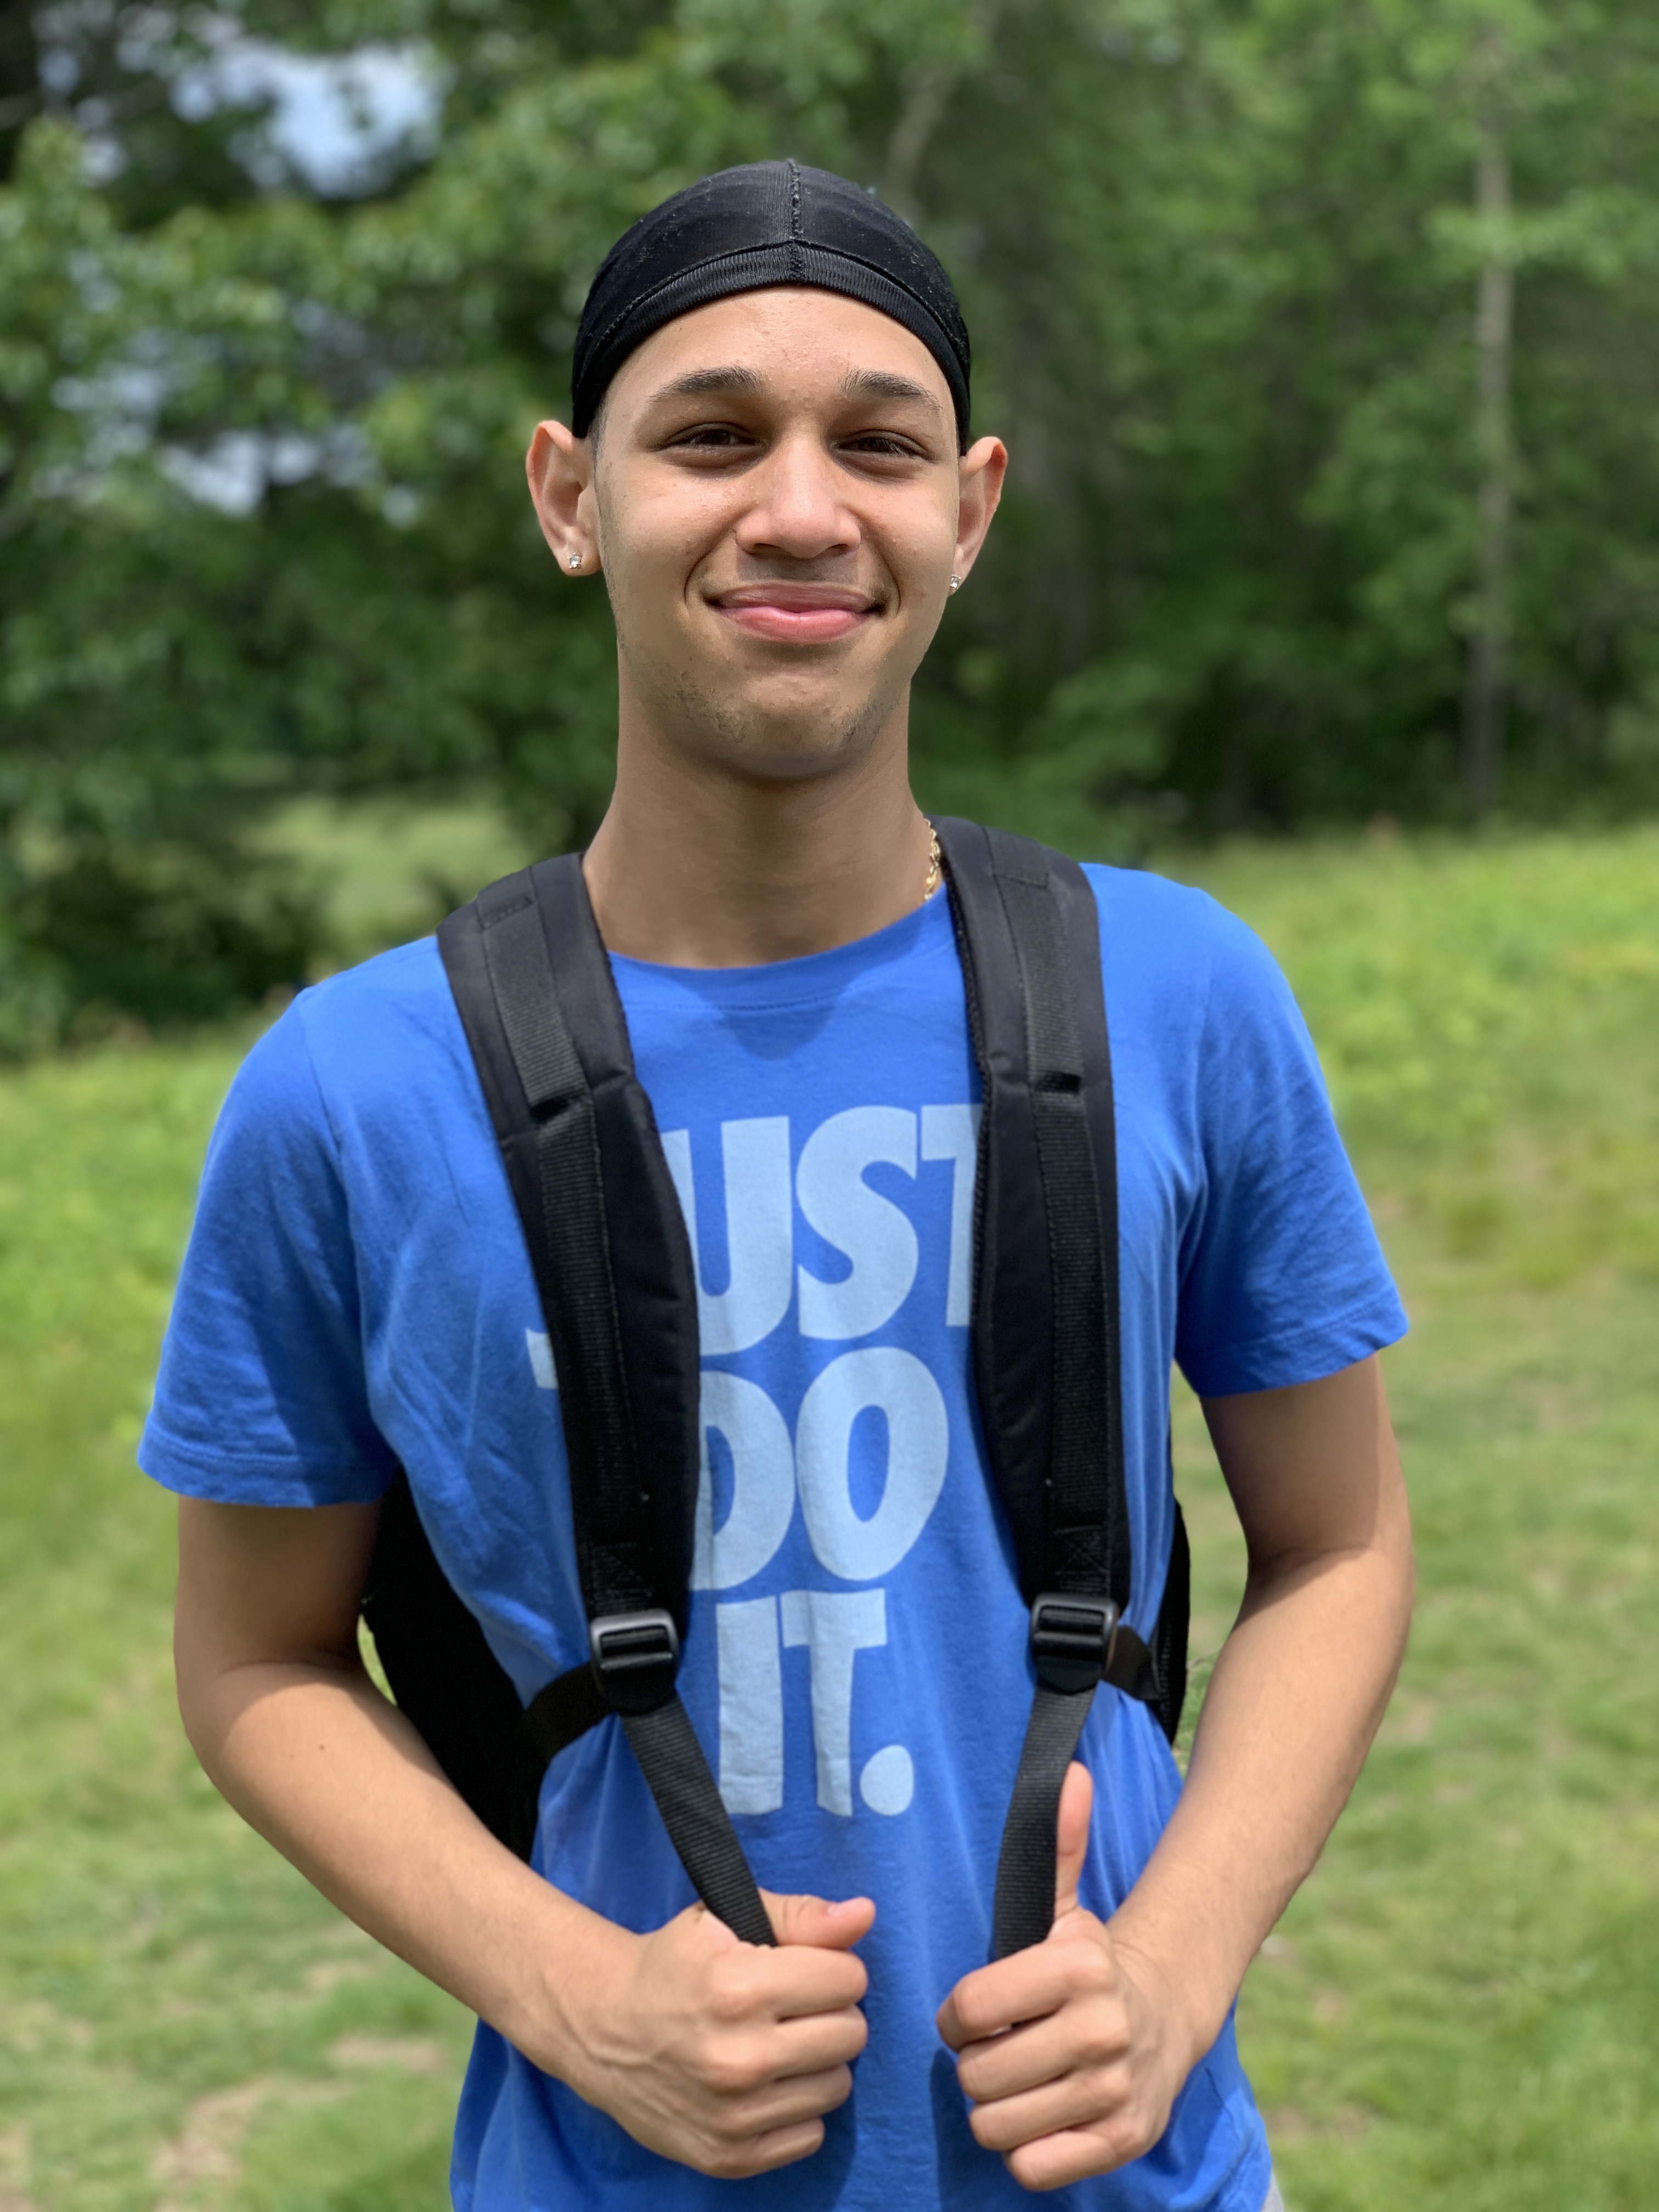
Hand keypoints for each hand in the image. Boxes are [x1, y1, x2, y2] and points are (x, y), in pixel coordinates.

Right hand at [560, 1888, 874, 2178]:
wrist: (603, 2031)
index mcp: (739, 1988)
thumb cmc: (675, 1966)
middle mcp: (739, 2058)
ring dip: (816, 2061)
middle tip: (792, 2007)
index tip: (802, 1969)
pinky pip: (811, 2135)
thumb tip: (865, 1913)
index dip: (830, 1967)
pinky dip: (796, 2108)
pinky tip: (764, 2083)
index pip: (848, 1978)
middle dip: (831, 2012)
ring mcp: (734, 2116)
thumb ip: (801, 1917)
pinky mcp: (729, 2158)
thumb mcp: (726, 1920)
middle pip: (852, 2034)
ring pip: (837, 2086)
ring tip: (778, 2043)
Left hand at [936, 1764, 1193, 2191]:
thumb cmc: (1089, 1965)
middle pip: (978, 2074)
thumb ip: (1059, 1844)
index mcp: (1078, 1968)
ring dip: (994, 2110)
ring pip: (996, 2125)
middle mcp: (1101, 2031)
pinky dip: (1024, 2150)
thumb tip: (1070, 1773)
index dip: (957, 2017)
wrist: (1166, 2017)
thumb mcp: (1067, 1905)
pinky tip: (1039, 2118)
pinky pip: (1031, 2167)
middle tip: (997, 2051)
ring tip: (1016, 2083)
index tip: (974, 2014)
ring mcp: (1114, 2092)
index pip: (969, 2009)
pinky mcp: (1121, 2142)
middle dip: (975, 2065)